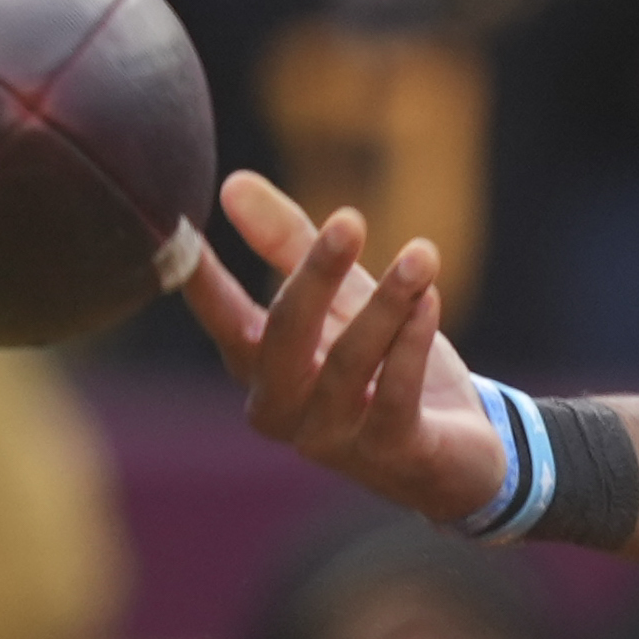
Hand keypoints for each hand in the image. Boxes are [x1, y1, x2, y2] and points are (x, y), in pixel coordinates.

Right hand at [186, 169, 507, 522]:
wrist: (458, 455)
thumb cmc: (384, 369)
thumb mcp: (344, 299)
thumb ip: (290, 245)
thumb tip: (233, 182)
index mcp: (258, 368)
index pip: (221, 316)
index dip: (201, 278)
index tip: (180, 227)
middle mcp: (281, 408)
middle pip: (284, 334)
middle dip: (316, 273)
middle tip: (349, 220)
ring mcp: (330, 438)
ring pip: (348, 360)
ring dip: (387, 302)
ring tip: (422, 255)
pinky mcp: (388, 454)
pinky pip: (394, 392)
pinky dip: (412, 342)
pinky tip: (430, 299)